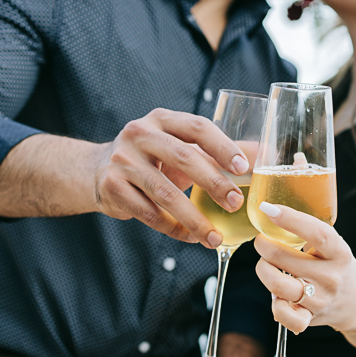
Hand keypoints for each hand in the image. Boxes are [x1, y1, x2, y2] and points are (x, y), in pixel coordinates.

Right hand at [93, 108, 249, 247]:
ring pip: (165, 193)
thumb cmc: (150, 159)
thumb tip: (260, 157)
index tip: (243, 167)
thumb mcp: (175, 147)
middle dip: (213, 183)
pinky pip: (149, 213)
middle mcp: (140, 134)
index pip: (197, 127)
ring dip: (194, 218)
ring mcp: (123, 160)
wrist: (96, 171)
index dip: (222, 146)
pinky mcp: (112, 186)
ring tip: (214, 236)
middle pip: (184, 158)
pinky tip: (190, 236)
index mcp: (162, 119)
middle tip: (235, 204)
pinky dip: (173, 228)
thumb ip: (211, 152)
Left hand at [253, 201, 355, 333]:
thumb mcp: (333, 244)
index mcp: (340, 253)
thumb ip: (309, 232)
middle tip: (263, 240)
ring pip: (276, 285)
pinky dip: (275, 306)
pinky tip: (277, 296)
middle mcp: (331, 277)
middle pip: (281, 257)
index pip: (316, 233)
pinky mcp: (310, 318)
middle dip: (263, 245)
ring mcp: (320, 300)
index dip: (290, 219)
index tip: (269, 209)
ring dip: (264, 270)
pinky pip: (285, 317)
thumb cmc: (335, 265)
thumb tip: (271, 213)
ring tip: (267, 265)